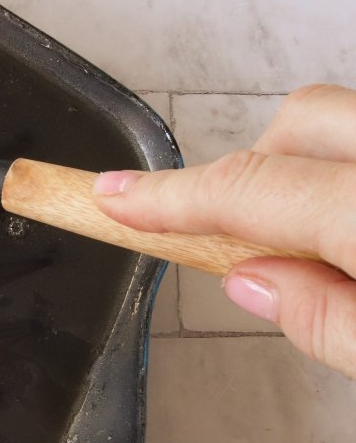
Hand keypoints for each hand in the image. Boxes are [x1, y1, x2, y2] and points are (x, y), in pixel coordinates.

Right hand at [92, 84, 355, 378]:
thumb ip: (325, 321)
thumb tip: (256, 283)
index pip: (245, 189)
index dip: (164, 196)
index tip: (111, 198)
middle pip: (300, 121)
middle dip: (256, 168)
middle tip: (252, 241)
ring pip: (345, 123)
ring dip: (315, 173)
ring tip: (330, 248)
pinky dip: (351, 176)